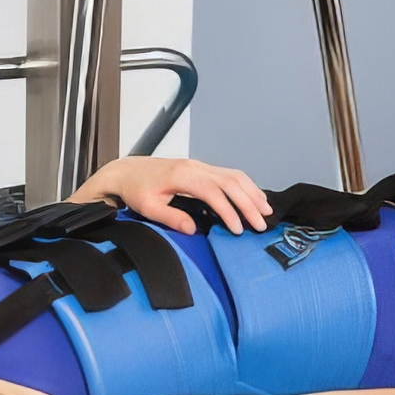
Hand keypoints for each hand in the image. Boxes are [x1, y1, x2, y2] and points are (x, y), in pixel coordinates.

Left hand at [68, 156, 272, 233]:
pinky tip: (255, 197)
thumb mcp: (148, 207)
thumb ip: (170, 218)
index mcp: (183, 176)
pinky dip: (246, 185)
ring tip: (266, 211)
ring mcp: (200, 165)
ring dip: (252, 192)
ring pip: (234, 176)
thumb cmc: (136, 190)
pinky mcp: (202, 168)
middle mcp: (196, 167)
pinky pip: (229, 174)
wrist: (128, 171)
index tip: (238, 229)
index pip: (214, 193)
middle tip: (261, 225)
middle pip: (231, 183)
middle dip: (248, 204)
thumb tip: (192, 229)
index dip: (229, 211)